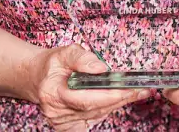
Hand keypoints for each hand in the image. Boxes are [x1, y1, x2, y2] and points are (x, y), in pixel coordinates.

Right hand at [29, 45, 151, 131]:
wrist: (37, 78)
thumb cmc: (52, 65)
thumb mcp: (64, 53)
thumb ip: (81, 58)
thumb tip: (101, 69)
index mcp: (53, 92)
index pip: (86, 99)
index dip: (110, 95)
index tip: (130, 89)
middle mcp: (56, 111)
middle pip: (95, 109)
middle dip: (120, 98)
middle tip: (141, 90)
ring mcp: (62, 122)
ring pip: (97, 115)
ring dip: (116, 104)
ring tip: (135, 92)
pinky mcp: (68, 127)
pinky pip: (93, 120)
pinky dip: (106, 109)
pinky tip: (116, 100)